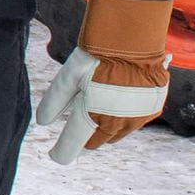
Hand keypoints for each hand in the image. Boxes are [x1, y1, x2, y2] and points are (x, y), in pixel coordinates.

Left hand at [37, 0, 172, 163]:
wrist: (135, 39)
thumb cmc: (96, 55)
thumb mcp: (68, 76)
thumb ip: (54, 102)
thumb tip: (43, 123)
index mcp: (90, 116)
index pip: (72, 145)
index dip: (61, 152)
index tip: (55, 155)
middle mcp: (115, 124)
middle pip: (94, 141)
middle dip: (84, 136)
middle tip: (76, 121)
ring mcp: (136, 119)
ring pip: (114, 134)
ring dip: (104, 127)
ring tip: (98, 105)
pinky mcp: (151, 111)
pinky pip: (133, 123)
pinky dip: (123, 117)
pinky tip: (119, 97)